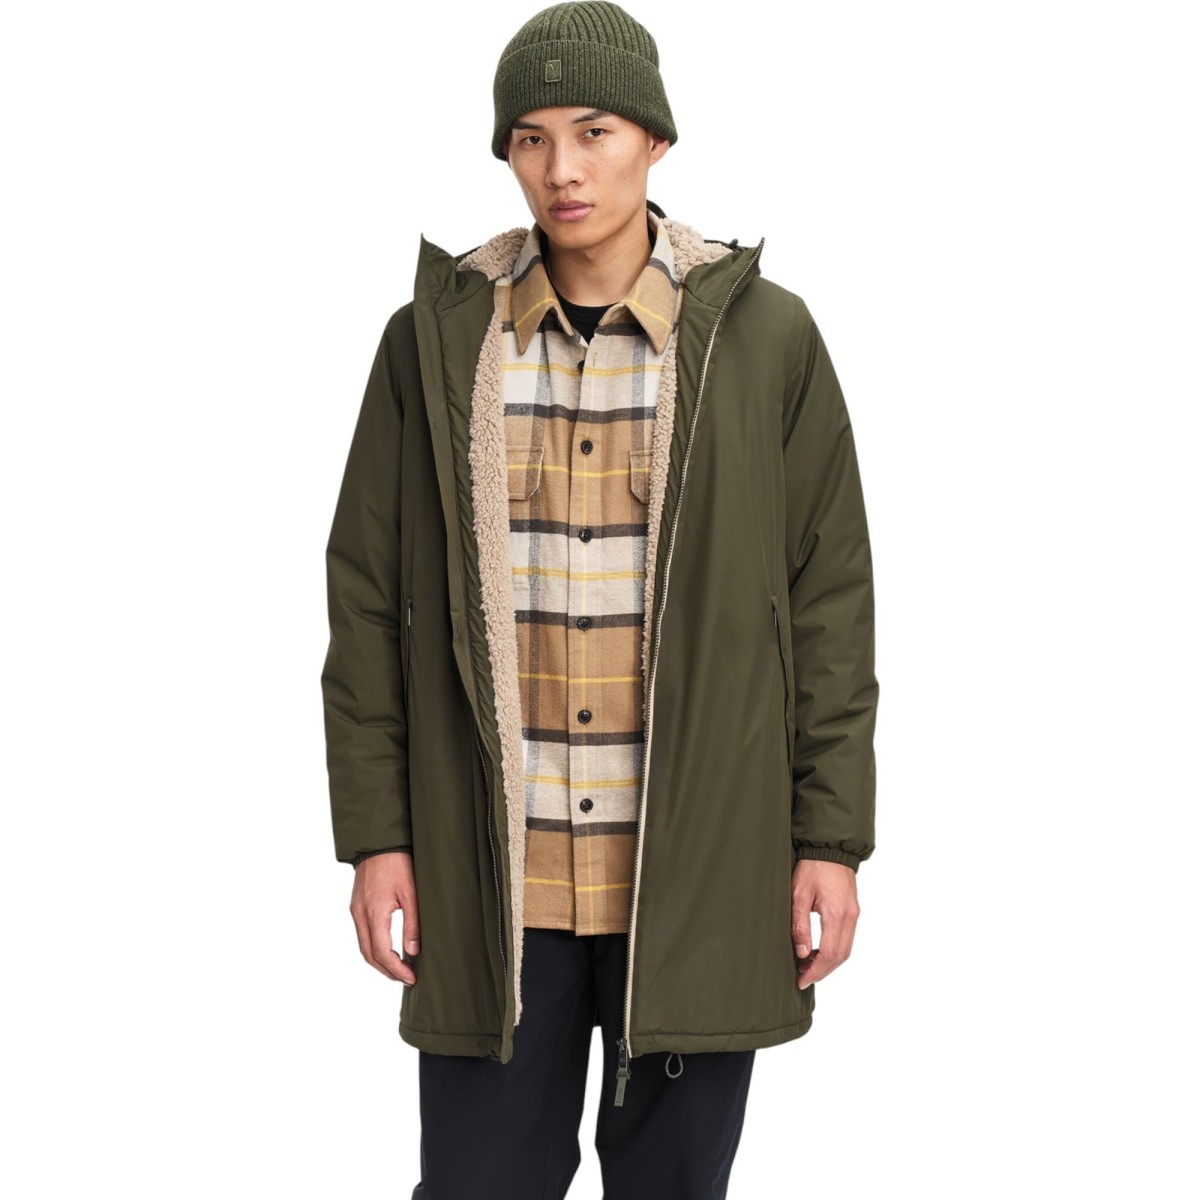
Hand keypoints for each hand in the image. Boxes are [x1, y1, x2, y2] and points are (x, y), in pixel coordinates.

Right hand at [350, 851, 419, 984]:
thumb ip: (413, 923)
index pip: (382, 953)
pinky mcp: (356, 906)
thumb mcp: (412, 893)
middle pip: (369, 955)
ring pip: (363, 947)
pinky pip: (362, 935)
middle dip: (387, 971)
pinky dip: (374, 948)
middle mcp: (360, 915)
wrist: (378, 842)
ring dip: (379, 962)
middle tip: (406, 978)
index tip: (411, 977)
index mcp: (374, 913)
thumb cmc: (398, 863)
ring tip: (399, 969)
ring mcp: (355, 911)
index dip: (396, 969)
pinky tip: (388, 950)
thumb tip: (413, 951)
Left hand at [792, 858, 859, 989]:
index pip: (830, 954)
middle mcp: (850, 917)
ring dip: (828, 962)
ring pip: (846, 950)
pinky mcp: (853, 911)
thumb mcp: (799, 895)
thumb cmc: (812, 868)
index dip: (816, 971)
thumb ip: (800, 925)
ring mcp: (854, 914)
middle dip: (822, 971)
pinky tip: (818, 951)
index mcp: (837, 914)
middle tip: (802, 977)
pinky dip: (834, 950)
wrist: (830, 848)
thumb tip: (802, 953)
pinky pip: (847, 939)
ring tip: (807, 967)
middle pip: (841, 956)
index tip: (801, 980)